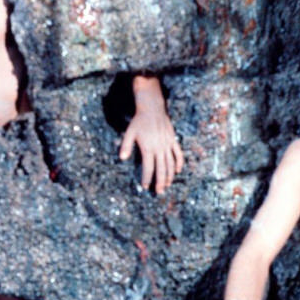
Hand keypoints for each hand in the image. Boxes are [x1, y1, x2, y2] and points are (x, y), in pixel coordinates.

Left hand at [119, 76, 183, 193]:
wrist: (152, 108)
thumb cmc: (139, 120)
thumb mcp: (129, 132)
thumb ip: (125, 146)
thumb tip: (121, 158)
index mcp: (148, 148)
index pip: (148, 168)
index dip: (147, 179)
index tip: (145, 187)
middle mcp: (159, 148)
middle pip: (161, 169)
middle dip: (160, 182)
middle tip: (159, 192)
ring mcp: (167, 144)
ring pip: (170, 164)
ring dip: (170, 176)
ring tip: (167, 185)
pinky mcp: (173, 140)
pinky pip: (178, 154)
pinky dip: (179, 163)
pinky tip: (177, 171)